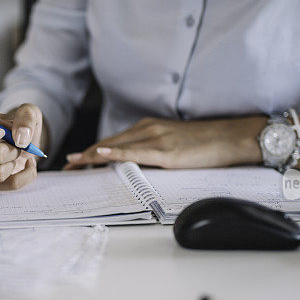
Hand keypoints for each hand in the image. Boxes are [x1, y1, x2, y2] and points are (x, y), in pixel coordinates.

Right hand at [0, 103, 44, 190]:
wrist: (25, 142)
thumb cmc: (19, 125)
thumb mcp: (28, 111)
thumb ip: (26, 117)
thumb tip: (21, 137)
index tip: (1, 132)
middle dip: (13, 149)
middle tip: (16, 143)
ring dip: (15, 162)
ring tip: (16, 153)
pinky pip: (10, 184)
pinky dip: (26, 174)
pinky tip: (27, 164)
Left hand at [63, 116, 266, 169]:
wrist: (232, 137)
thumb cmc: (208, 144)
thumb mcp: (175, 147)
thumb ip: (154, 155)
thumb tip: (136, 171)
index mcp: (149, 128)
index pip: (113, 142)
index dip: (92, 152)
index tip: (76, 162)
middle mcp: (148, 129)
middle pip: (109, 144)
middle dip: (85, 156)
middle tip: (66, 168)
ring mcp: (156, 138)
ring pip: (116, 147)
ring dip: (92, 157)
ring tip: (74, 165)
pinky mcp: (167, 151)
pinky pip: (135, 153)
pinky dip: (115, 154)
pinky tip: (100, 156)